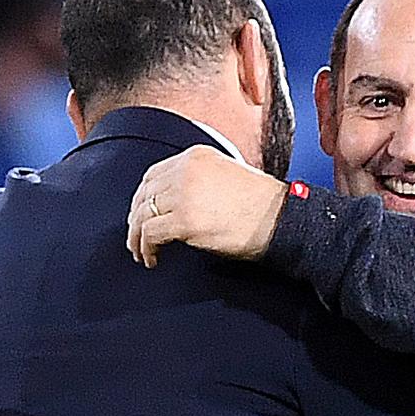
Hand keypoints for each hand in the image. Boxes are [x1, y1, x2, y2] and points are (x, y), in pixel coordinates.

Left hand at [126, 144, 286, 267]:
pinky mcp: (185, 220)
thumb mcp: (227, 177)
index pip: (154, 174)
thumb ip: (199, 181)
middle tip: (135, 237)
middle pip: (144, 193)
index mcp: (195, 156)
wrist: (279, 219)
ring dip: (137, 237)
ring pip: (143, 215)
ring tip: (141, 252)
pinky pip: (151, 234)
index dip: (143, 197)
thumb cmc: (260, 205)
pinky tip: (152, 259)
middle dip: (135, 218)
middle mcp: (186, 170)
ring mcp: (184, 194)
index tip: (140, 214)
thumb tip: (173, 203)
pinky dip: (147, 248)